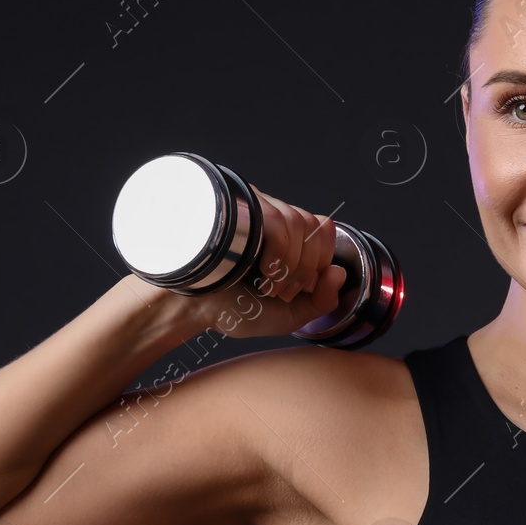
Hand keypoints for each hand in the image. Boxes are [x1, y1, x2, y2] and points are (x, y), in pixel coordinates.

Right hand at [143, 187, 348, 341]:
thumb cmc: (231, 309)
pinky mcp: (237, 208)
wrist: (186, 307)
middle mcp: (271, 219)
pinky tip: (260, 271)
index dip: (320, 259)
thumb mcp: (288, 316)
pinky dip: (279, 253)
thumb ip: (321, 302)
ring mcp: (253, 210)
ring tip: (267, 285)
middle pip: (313, 226)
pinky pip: (277, 220)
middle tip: (281, 291)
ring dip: (291, 264)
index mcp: (285, 238)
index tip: (301, 287)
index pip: (323, 229)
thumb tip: (339, 272)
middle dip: (306, 267)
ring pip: (297, 222)